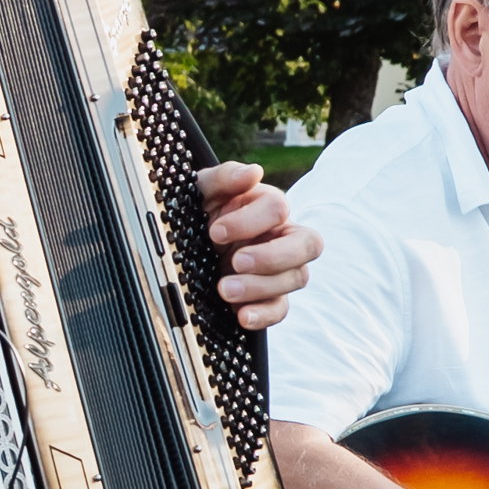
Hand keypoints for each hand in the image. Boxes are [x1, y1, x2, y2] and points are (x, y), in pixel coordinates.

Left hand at [198, 158, 316, 329]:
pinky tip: (242, 316)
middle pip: (307, 245)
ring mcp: (279, 270)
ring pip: (296, 278)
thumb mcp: (202, 190)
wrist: (181, 246)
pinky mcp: (268, 298)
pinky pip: (281, 309)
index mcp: (267, 207)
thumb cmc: (198, 211)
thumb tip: (253, 172)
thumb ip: (225, 177)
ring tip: (224, 289)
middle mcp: (281, 237)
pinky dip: (264, 315)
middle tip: (235, 261)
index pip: (279, 208)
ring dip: (260, 286)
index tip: (215, 232)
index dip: (250, 221)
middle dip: (272, 256)